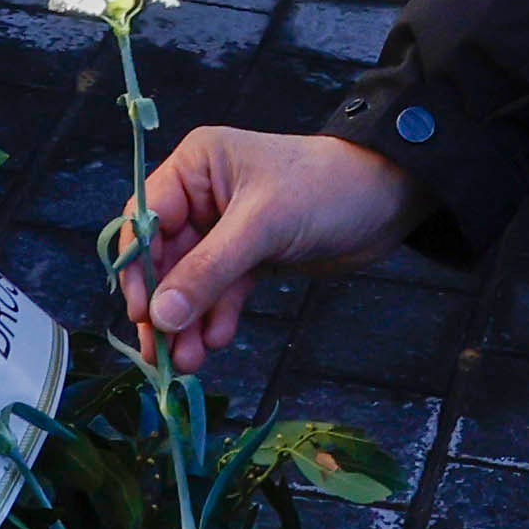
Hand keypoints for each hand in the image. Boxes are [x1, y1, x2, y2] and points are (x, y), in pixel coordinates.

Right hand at [122, 128, 418, 362]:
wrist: (390, 200)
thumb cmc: (325, 189)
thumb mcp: (263, 226)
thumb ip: (209, 271)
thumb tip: (160, 317)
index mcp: (196, 166)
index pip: (148, 216)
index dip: (139, 265)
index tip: (142, 312)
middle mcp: (203, 195)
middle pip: (166, 257)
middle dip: (166, 305)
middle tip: (161, 352)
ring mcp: (226, 228)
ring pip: (193, 281)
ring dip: (189, 321)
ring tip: (188, 362)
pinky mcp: (252, 256)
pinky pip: (222, 291)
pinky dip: (217, 316)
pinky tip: (217, 341)